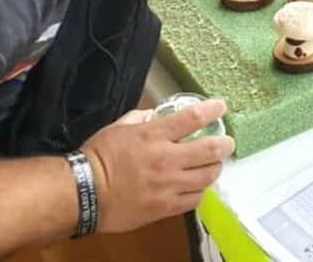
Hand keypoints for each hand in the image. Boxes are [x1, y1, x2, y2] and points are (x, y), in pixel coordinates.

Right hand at [81, 98, 234, 233]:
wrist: (84, 193)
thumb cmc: (98, 157)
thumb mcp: (119, 127)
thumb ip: (141, 118)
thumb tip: (154, 114)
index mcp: (154, 135)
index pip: (193, 118)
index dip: (212, 110)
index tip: (221, 106)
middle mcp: (166, 159)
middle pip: (211, 150)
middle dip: (225, 144)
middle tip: (227, 142)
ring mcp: (168, 185)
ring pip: (208, 177)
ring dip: (215, 168)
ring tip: (214, 165)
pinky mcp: (165, 207)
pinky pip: (194, 199)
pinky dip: (200, 190)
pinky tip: (197, 186)